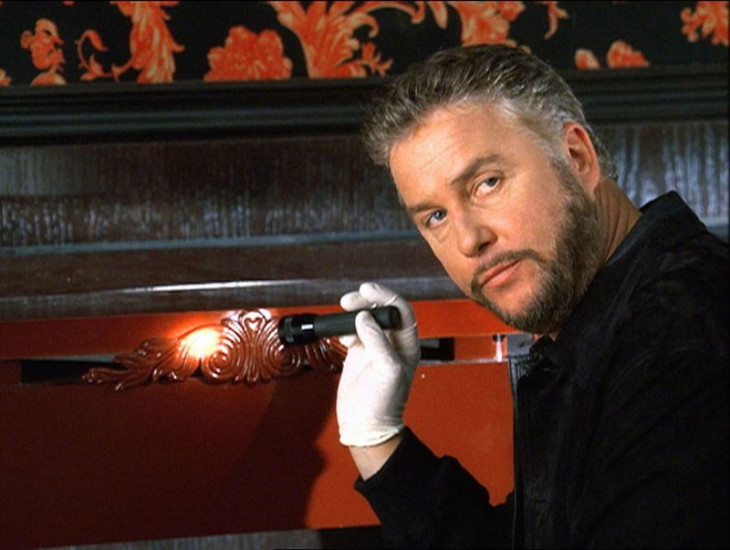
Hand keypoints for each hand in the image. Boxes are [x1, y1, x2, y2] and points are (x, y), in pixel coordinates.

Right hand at [336, 282, 419, 446]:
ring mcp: (374, 347)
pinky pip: (351, 332)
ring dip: (353, 312)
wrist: (365, 425)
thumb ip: (378, 342)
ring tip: (343, 311)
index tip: (368, 290)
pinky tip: (341, 334)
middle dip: (366, 301)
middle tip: (350, 300)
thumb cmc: (384, 404)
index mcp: (407, 345)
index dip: (386, 297)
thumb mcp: (387, 371)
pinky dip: (344, 328)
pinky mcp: (358, 353)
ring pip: (365, 319)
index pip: (401, 312)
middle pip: (381, 311)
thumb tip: (365, 318)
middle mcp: (392, 343)